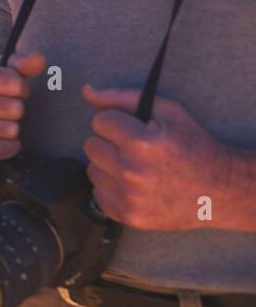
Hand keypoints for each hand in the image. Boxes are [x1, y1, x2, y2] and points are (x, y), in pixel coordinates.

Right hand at [0, 51, 46, 159]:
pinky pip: (0, 148)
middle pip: (12, 108)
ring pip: (9, 129)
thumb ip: (24, 64)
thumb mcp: (7, 71)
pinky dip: (9, 145)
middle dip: (18, 109)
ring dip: (13, 127)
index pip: (13, 82)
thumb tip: (39, 59)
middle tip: (8, 108)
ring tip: (2, 121)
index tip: (16, 89)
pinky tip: (1, 137)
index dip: (22, 87)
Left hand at [82, 85, 237, 230]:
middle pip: (90, 145)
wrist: (219, 190)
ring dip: (108, 165)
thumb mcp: (167, 111)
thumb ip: (122, 98)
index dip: (117, 122)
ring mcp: (129, 197)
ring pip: (92, 169)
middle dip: (110, 142)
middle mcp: (132, 171)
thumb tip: (87, 90)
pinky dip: (111, 187)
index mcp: (141, 143)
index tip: (134, 129)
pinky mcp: (127, 216)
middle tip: (135, 148)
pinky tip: (134, 184)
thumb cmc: (193, 146)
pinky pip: (97, 193)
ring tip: (136, 166)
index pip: (99, 121)